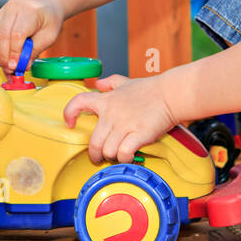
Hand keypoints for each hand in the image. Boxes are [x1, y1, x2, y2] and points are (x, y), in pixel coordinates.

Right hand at [0, 0, 63, 71]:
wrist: (46, 7)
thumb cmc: (49, 21)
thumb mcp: (49, 37)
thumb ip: (35, 51)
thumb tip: (23, 67)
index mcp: (29, 11)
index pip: (17, 34)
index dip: (14, 53)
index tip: (16, 67)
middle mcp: (13, 9)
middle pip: (2, 36)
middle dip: (5, 57)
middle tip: (11, 71)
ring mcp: (3, 12)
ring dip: (0, 57)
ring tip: (9, 68)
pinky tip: (6, 61)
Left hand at [62, 74, 176, 163]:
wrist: (171, 94)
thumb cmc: (150, 89)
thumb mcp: (126, 82)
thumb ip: (110, 82)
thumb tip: (98, 83)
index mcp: (106, 100)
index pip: (79, 102)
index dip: (69, 113)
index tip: (69, 123)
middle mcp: (112, 113)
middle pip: (94, 142)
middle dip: (94, 154)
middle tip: (99, 158)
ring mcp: (125, 125)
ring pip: (107, 150)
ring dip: (112, 157)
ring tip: (118, 156)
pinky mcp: (139, 134)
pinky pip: (124, 153)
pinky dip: (125, 159)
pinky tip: (129, 157)